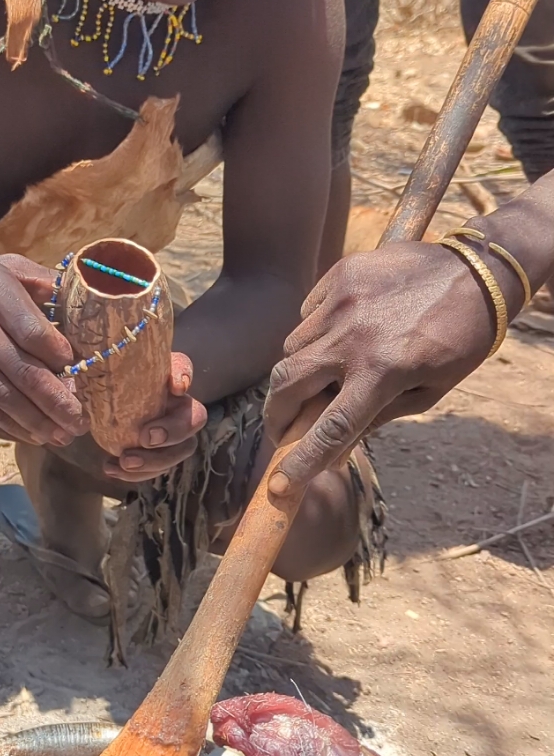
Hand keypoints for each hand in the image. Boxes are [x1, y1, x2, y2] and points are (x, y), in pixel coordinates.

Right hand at [0, 243, 86, 444]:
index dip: (61, 358)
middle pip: (24, 371)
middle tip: (81, 422)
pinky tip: (32, 434)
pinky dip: (9, 424)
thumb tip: (84, 305)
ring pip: (3, 395)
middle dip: (57, 401)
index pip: (35, 333)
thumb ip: (43, 282)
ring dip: (37, 420)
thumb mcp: (3, 267)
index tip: (80, 373)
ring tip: (63, 436)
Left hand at [103, 352, 207, 482]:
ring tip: (124, 461)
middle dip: (172, 433)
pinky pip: (157, 469)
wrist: (96, 410)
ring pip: (179, 452)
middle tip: (145, 438)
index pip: (182, 366)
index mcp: (164, 376)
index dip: (183, 375)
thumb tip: (116, 371)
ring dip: (154, 461)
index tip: (175, 387)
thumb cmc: (103, 387)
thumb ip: (108, 366)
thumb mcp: (104, 375)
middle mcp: (176, 403)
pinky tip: (110, 468)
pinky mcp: (158, 456)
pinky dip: (135, 474)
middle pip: (193, 420)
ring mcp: (171, 433)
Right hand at [264, 242, 499, 499]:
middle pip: (287, 383)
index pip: (331, 427)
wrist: (479, 269)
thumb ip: (377, 418)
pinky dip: (314, 334)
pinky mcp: (341, 275)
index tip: (278, 486)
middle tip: (281, 429)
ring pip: (292, 348)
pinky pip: (307, 314)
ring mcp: (343, 301)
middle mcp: (354, 336)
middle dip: (276, 415)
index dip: (301, 461)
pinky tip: (340, 334)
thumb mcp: (428, 392)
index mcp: (384, 372)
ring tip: (321, 376)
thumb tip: (334, 450)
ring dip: (298, 372)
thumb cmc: (460, 340)